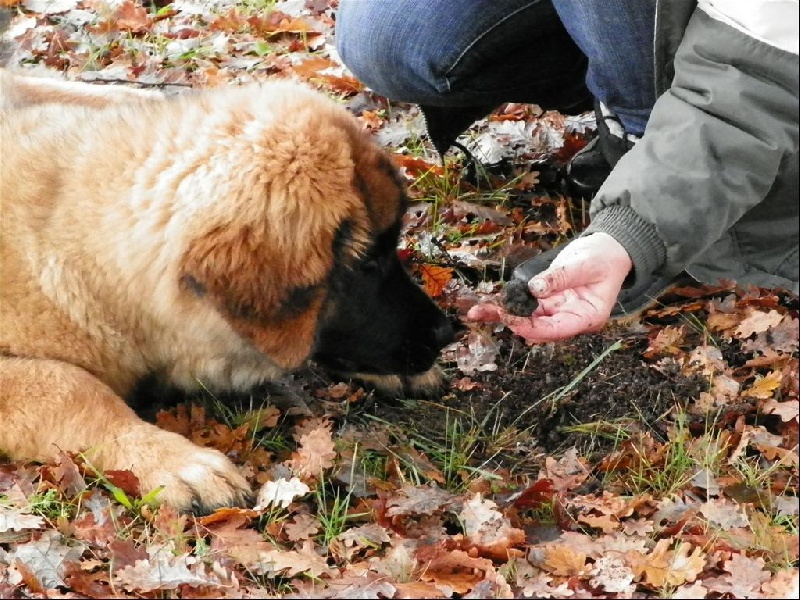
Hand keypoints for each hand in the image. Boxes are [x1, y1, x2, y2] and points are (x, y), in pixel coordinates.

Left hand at [467, 233, 631, 342]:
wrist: (608, 250)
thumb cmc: (603, 258)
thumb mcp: (583, 264)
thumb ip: (559, 277)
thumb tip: (534, 288)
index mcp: (588, 317)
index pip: (558, 329)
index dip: (532, 327)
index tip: (511, 319)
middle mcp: (571, 319)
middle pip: (538, 328)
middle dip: (512, 321)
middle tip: (487, 312)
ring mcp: (558, 312)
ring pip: (528, 319)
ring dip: (504, 314)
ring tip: (477, 311)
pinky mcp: (548, 303)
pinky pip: (526, 307)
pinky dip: (508, 305)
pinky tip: (487, 307)